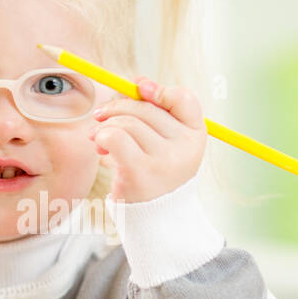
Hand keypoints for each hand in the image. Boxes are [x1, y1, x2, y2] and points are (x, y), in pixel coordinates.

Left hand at [88, 77, 205, 203]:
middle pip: (146, 108)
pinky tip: (102, 150)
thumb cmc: (155, 172)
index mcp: (197, 135)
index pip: (184, 99)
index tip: (140, 88)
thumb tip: (138, 81)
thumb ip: (156, 111)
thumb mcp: (164, 141)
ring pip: (126, 123)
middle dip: (117, 108)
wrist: (153, 217)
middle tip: (101, 117)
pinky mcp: (140, 172)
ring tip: (101, 141)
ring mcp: (164, 161)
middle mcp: (186, 148)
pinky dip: (101, 138)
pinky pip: (113, 137)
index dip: (159, 90)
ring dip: (105, 127)